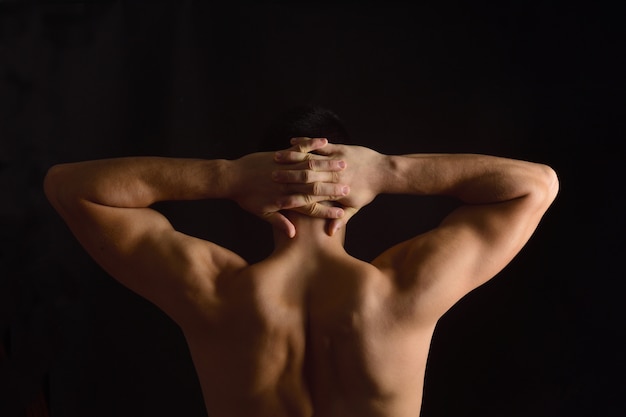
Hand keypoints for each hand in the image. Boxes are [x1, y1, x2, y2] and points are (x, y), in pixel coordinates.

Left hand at [230, 138, 349, 236]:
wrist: (231, 177)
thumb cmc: (246, 197)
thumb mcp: (262, 214)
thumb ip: (279, 223)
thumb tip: (294, 234)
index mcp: (284, 200)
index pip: (310, 207)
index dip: (326, 212)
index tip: (341, 214)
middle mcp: (287, 185)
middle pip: (314, 187)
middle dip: (333, 188)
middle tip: (349, 188)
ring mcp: (284, 169)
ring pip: (310, 168)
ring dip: (328, 166)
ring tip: (343, 165)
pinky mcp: (280, 156)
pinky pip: (299, 150)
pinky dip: (312, 145)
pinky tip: (325, 142)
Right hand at [273, 137, 385, 234]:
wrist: (384, 172)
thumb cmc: (369, 191)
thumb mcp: (355, 207)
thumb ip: (341, 219)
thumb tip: (330, 233)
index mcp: (335, 191)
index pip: (310, 196)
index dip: (293, 198)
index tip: (277, 200)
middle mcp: (333, 175)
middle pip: (306, 176)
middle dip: (287, 175)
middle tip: (269, 176)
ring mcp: (336, 160)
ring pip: (310, 158)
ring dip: (291, 157)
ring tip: (275, 158)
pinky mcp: (339, 148)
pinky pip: (317, 144)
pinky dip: (304, 142)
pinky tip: (290, 141)